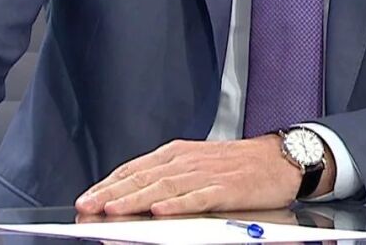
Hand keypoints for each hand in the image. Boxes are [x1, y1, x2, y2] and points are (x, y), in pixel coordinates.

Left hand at [75, 137, 306, 215]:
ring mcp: (205, 174)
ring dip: (135, 199)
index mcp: (177, 153)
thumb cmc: (238, 164)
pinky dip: (176, 204)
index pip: (134, 168)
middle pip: (142, 177)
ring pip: (163, 188)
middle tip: (87, 206)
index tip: (86, 198)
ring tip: (112, 209)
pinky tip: (159, 211)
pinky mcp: (225, 189)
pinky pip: (196, 198)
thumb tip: (134, 192)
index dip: (108, 184)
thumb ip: (167, 174)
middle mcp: (186, 160)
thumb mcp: (197, 161)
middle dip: (111, 193)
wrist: (279, 159)